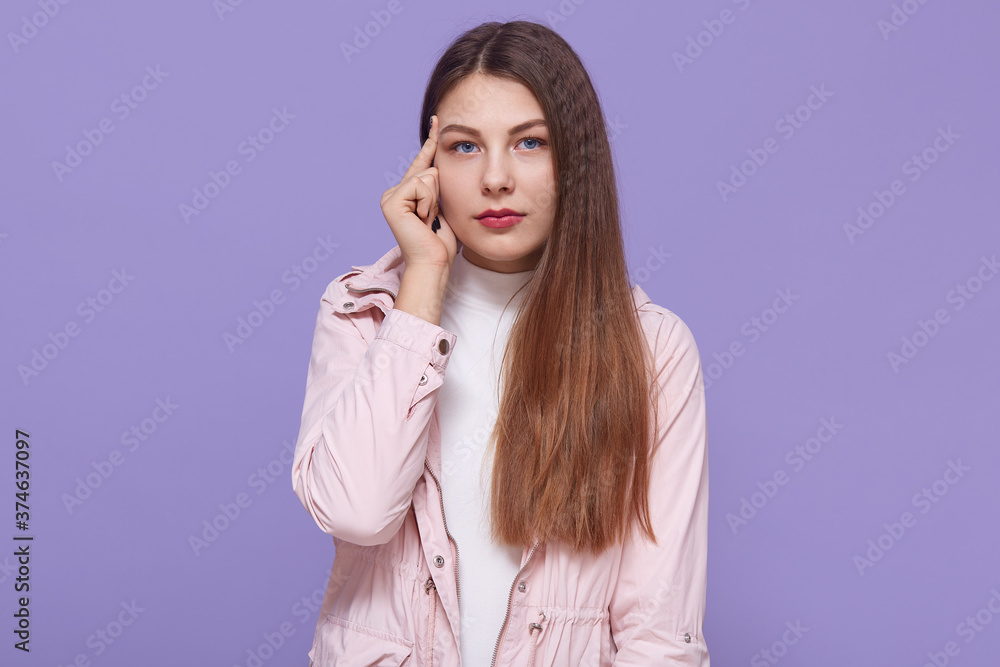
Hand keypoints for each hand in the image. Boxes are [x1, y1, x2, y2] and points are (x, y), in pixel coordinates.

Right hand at [379, 115, 457, 269]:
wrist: (433, 262)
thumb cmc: (441, 242)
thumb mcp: (442, 206)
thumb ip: (438, 186)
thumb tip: (438, 165)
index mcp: (405, 193)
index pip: (423, 162)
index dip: (431, 142)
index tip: (437, 119)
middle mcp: (394, 192)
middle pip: (429, 170)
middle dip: (438, 194)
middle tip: (432, 218)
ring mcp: (390, 197)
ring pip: (428, 176)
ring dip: (435, 200)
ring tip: (428, 221)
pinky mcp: (392, 201)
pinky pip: (421, 185)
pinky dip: (428, 203)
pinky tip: (422, 220)